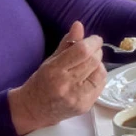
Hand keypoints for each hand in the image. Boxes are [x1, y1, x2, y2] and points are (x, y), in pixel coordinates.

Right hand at [8, 21, 105, 135]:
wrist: (34, 111)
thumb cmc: (40, 83)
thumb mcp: (50, 60)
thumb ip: (67, 43)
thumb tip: (79, 25)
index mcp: (55, 71)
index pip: (82, 51)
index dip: (93, 41)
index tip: (94, 39)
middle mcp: (67, 85)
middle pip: (94, 61)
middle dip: (96, 51)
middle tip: (92, 50)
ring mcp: (77, 98)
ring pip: (101, 72)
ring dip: (98, 64)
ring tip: (89, 64)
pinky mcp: (85, 106)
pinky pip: (101, 85)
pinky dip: (98, 76)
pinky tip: (90, 76)